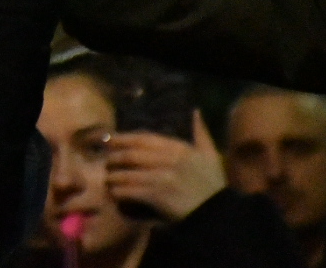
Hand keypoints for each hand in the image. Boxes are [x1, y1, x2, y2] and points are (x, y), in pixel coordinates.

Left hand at [106, 112, 225, 221]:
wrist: (220, 215)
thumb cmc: (214, 186)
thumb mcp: (210, 156)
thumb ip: (201, 134)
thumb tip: (196, 111)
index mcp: (179, 148)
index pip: (143, 138)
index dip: (123, 138)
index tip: (110, 140)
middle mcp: (169, 160)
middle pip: (131, 155)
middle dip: (114, 158)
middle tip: (106, 162)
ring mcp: (163, 178)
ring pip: (127, 173)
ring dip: (113, 176)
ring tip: (108, 179)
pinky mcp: (159, 196)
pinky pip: (131, 190)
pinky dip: (119, 191)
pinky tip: (114, 193)